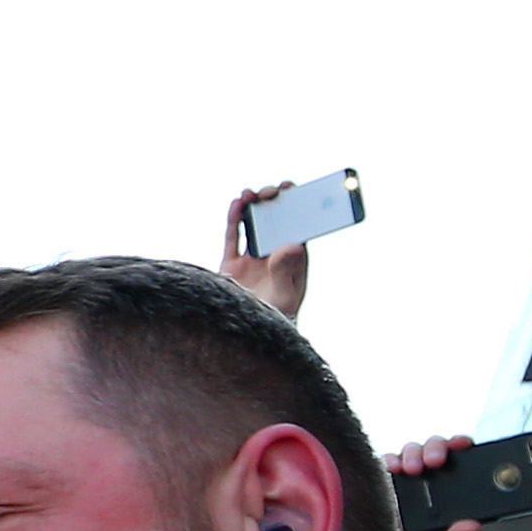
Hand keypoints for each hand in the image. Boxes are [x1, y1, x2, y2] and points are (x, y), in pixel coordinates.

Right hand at [222, 185, 312, 319]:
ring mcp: (252, 260)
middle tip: (275, 191)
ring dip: (255, 208)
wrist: (248, 339)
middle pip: (276, 223)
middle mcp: (274, 257)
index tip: (298, 191)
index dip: (298, 208)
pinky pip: (234, 237)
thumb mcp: (284, 297)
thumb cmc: (275, 320)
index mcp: (294, 263)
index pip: (299, 229)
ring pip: (254, 227)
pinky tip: (238, 203)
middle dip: (276, 204)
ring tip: (253, 193)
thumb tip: (292, 246)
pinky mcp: (232, 265)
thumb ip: (286, 272)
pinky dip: (235, 219)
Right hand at [387, 434, 487, 530]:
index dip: (460, 444)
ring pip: (410, 451)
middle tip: (436, 460)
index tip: (463, 444)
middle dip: (435, 448)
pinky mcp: (382, 482)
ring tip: (412, 468)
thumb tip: (472, 526)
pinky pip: (384, 463)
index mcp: (450, 488)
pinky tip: (392, 468)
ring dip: (413, 454)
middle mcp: (428, 478)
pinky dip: (388, 461)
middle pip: (434, 447)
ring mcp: (405, 478)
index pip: (459, 456)